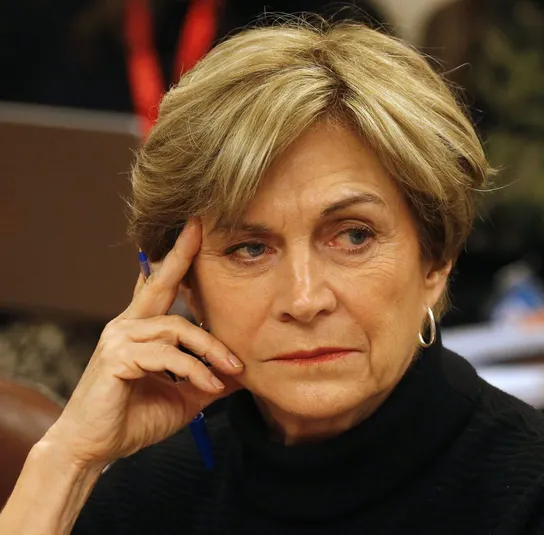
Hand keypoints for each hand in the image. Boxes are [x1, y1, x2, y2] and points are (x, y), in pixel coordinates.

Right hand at [43, 219, 243, 466]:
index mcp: (140, 329)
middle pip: (158, 284)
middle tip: (198, 231)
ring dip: (210, 349)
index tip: (192, 232)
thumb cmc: (135, 418)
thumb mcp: (185, 396)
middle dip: (180, 256)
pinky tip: (209, 385)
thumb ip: (208, 378)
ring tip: (233, 369)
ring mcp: (118, 338)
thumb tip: (244, 372)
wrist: (95, 448)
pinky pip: (166, 355)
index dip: (174, 259)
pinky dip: (193, 370)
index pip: (158, 287)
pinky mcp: (116, 357)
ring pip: (176, 328)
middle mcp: (126, 325)